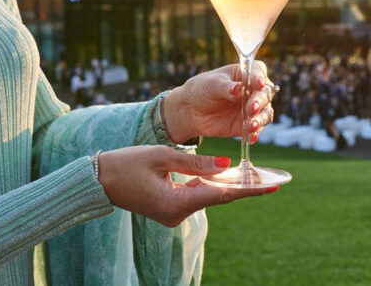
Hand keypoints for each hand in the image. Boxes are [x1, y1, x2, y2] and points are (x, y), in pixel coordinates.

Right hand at [97, 146, 277, 226]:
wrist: (97, 181)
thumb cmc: (126, 164)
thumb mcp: (163, 155)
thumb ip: (196, 161)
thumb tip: (226, 164)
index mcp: (177, 202)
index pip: (222, 194)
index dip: (249, 189)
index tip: (272, 186)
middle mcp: (177, 214)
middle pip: (219, 197)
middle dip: (245, 187)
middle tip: (273, 180)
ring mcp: (173, 214)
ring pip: (209, 196)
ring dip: (229, 185)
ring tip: (257, 176)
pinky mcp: (169, 209)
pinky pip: (197, 196)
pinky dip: (212, 185)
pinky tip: (229, 176)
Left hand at [162, 62, 275, 143]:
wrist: (191, 110)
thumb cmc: (203, 89)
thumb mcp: (212, 84)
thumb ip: (227, 87)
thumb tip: (239, 89)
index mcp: (246, 74)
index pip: (259, 72)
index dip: (260, 78)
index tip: (258, 84)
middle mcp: (253, 90)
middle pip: (265, 94)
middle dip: (259, 101)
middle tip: (251, 108)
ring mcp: (252, 108)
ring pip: (265, 113)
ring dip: (260, 119)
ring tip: (251, 125)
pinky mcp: (247, 124)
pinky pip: (256, 129)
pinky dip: (255, 133)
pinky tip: (251, 138)